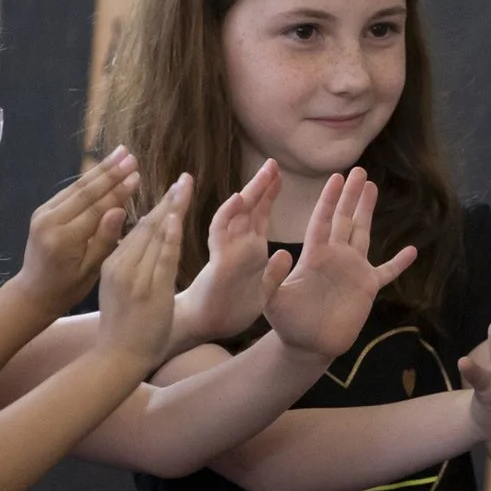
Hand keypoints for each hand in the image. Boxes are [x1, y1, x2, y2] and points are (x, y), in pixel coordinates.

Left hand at [11, 146, 135, 313]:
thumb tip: (120, 209)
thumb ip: (105, 239)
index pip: (95, 209)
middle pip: (85, 192)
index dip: (118, 191)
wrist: (35, 291)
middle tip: (131, 156)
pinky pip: (69, 192)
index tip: (137, 176)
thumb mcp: (92, 270)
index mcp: (64, 240)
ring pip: (76, 187)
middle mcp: (50, 222)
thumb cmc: (68, 287)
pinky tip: (104, 168)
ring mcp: (43, 214)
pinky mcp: (43, 210)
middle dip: (110, 173)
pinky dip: (88, 179)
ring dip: (100, 169)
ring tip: (121, 153)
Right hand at [96, 176, 189, 373]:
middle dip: (168, 200)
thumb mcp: (118, 289)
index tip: (172, 189)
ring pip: (156, 236)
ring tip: (187, 186)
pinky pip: (163, 258)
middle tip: (185, 178)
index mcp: (112, 263)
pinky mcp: (150, 290)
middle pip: (147, 226)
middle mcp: (121, 266)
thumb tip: (143, 245)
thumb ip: (129, 266)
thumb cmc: (123, 326)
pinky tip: (178, 217)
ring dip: (173, 209)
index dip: (157, 206)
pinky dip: (171, 236)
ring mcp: (135, 277)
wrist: (118, 357)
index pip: (137, 228)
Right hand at [173, 159, 281, 342]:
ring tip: (264, 172)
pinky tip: (237, 199)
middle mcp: (239, 245)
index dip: (269, 194)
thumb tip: (284, 254)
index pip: (260, 215)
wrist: (206, 327)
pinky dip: (227, 215)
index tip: (279, 174)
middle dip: (262, 185)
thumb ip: (273, 273)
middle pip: (251, 208)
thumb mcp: (263, 292)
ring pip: (237, 215)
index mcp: (251, 250)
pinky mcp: (219, 261)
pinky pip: (221, 234)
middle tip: (273, 162)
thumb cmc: (231, 310)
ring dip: (249, 193)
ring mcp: (228, 250)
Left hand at [263, 166, 418, 361]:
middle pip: (345, 219)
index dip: (330, 199)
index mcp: (314, 255)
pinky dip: (399, 263)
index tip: (337, 177)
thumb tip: (282, 253)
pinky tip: (412, 250)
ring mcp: (353, 270)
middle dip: (352, 195)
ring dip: (368, 212)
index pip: (322, 220)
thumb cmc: (287, 323)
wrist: (307, 346)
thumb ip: (273, 278)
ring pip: (363, 234)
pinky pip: (387, 272)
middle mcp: (335, 257)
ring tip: (373, 188)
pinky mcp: (367, 288)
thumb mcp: (272, 301)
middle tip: (360, 170)